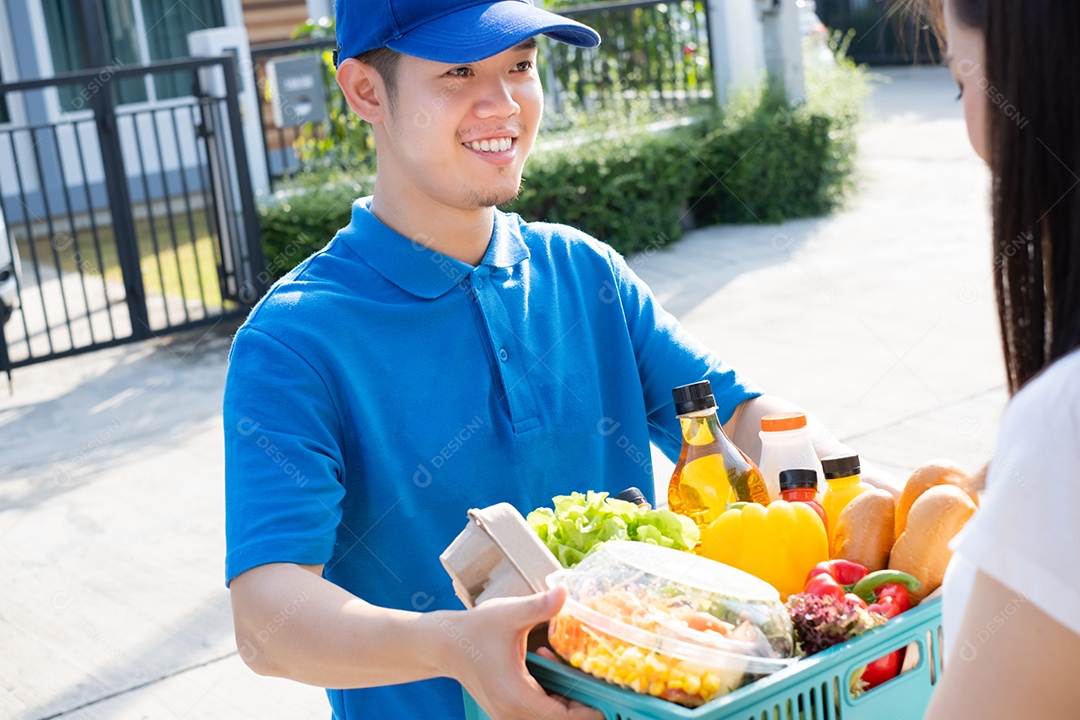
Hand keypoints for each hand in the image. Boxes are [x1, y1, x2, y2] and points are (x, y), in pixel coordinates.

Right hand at [449, 586, 604, 719]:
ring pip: (548, 716)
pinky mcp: (506, 710)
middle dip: (579, 700)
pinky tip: (544, 663)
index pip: (562, 718)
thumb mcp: (509, 614)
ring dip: (564, 696)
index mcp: (516, 697)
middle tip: (593, 674)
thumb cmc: (476, 629)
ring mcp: (507, 715)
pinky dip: (548, 694)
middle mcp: (511, 713)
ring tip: (561, 662)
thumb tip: (564, 591)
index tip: (605, 694)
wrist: (444, 645)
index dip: (588, 710)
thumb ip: (539, 606)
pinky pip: (536, 710)